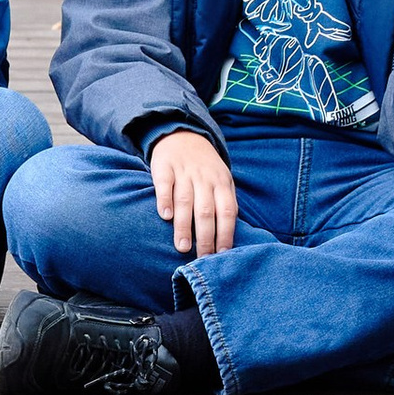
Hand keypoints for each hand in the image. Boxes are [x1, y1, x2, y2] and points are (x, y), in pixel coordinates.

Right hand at [149, 128, 237, 257]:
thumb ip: (225, 204)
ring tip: (182, 246)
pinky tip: (165, 216)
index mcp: (222, 183)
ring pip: (185, 201)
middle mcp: (204, 178)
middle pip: (206, 210)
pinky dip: (165, 200)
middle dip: (205, 237)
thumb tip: (228, 239)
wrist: (183, 135)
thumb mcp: (222, 181)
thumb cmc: (205, 168)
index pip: (227, 211)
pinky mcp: (164, 166)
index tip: (221, 255)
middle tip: (201, 258)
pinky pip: (165, 184)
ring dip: (184, 225)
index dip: (226, 233)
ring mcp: (184, 171)